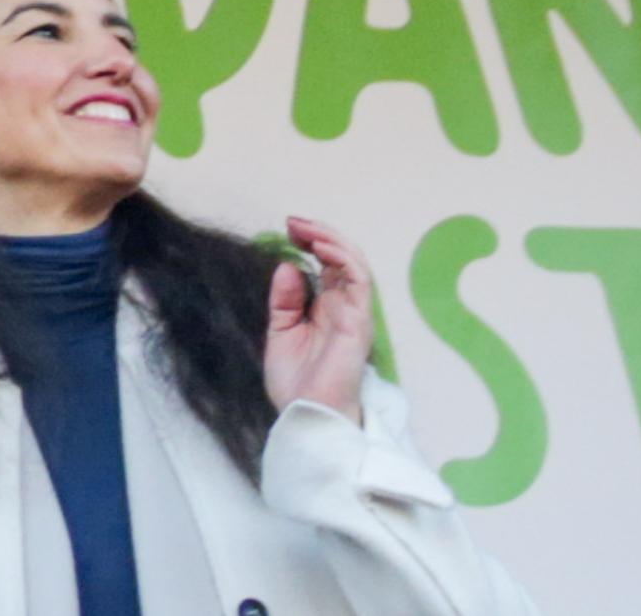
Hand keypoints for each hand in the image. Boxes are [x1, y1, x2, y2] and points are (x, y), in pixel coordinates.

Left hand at [260, 216, 377, 419]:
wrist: (306, 417)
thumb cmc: (296, 384)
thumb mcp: (281, 333)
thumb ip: (285, 300)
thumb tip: (289, 266)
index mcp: (325, 309)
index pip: (327, 265)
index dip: (312, 241)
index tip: (288, 228)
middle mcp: (343, 308)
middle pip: (342, 258)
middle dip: (319, 233)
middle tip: (293, 222)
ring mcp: (353, 314)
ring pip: (355, 264)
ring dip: (331, 239)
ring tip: (305, 229)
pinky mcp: (358, 322)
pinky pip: (359, 281)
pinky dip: (343, 258)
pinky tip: (320, 248)